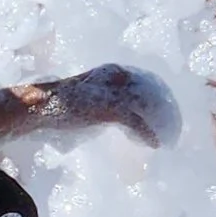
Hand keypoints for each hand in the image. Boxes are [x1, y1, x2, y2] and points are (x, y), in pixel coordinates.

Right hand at [48, 63, 181, 148]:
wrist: (40, 107)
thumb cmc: (60, 107)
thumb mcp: (88, 101)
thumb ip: (105, 103)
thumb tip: (120, 116)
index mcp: (111, 72)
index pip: (144, 82)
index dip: (158, 97)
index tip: (169, 112)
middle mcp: (115, 77)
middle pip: (151, 92)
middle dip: (165, 110)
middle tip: (176, 128)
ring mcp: (112, 92)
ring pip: (147, 107)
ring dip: (160, 123)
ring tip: (170, 138)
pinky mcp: (108, 108)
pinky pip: (135, 122)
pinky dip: (146, 133)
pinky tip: (154, 144)